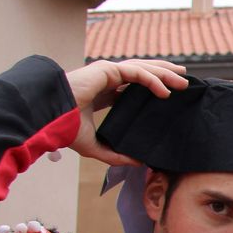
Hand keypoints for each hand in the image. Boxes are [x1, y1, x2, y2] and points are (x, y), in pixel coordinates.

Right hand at [63, 58, 186, 164]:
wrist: (49, 116)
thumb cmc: (64, 128)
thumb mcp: (94, 146)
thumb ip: (115, 154)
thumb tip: (138, 163)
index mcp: (104, 93)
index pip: (134, 87)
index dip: (152, 88)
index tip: (170, 95)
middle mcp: (107, 81)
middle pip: (142, 74)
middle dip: (164, 75)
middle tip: (184, 82)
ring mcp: (107, 73)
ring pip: (143, 69)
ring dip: (164, 74)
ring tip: (183, 81)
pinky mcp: (106, 70)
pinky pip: (136, 73)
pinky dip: (152, 79)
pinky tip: (165, 91)